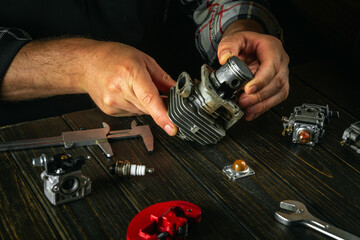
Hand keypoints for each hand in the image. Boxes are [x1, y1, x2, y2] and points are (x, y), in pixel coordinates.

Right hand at [2, 38, 177, 134]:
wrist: (85, 63)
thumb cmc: (112, 57)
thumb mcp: (143, 59)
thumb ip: (162, 77)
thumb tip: (177, 90)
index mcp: (131, 74)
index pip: (149, 99)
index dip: (163, 115)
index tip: (172, 127)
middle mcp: (120, 90)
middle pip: (149, 107)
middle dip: (157, 102)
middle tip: (152, 87)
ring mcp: (113, 102)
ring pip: (142, 112)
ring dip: (144, 103)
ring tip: (133, 86)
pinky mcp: (110, 111)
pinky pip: (132, 113)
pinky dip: (135, 105)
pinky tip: (126, 93)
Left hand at [217, 22, 289, 119]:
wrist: (249, 46)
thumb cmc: (245, 43)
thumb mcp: (234, 38)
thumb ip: (228, 47)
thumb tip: (224, 59)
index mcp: (272, 47)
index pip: (271, 65)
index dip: (261, 79)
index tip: (248, 89)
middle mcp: (281, 61)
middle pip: (277, 82)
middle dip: (259, 95)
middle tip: (243, 101)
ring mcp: (281, 74)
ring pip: (279, 93)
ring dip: (262, 104)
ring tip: (246, 109)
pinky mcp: (278, 86)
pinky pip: (275, 99)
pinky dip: (263, 108)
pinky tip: (251, 112)